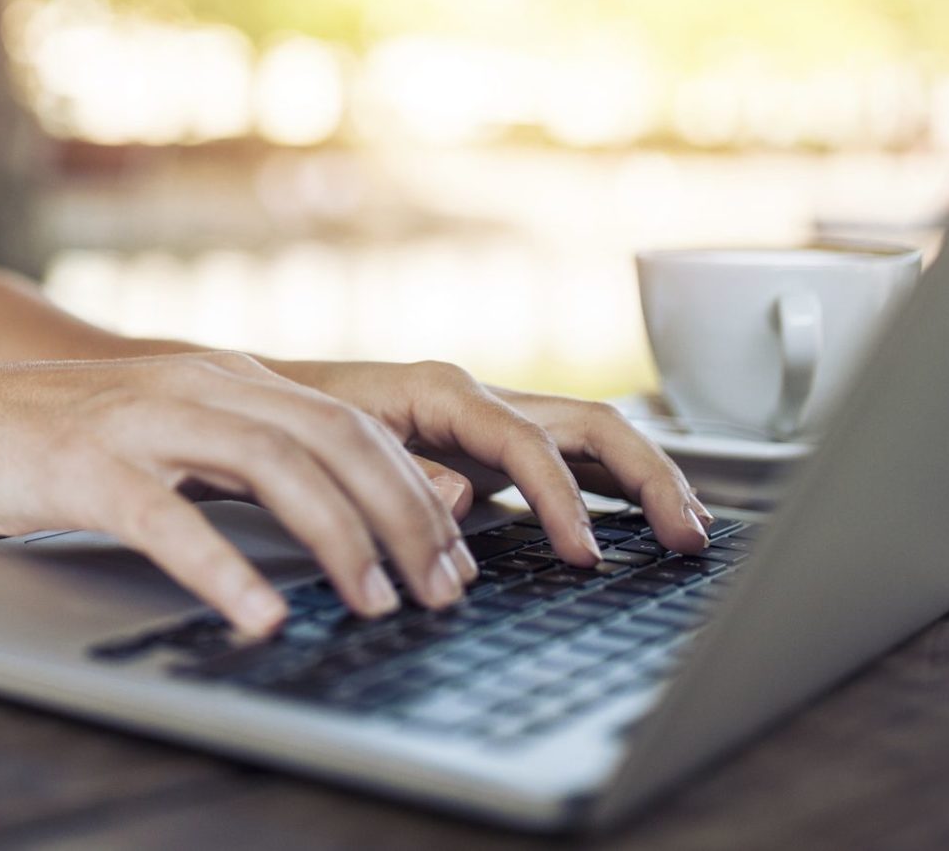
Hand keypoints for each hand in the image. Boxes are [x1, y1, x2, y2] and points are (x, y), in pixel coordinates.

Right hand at [0, 352, 478, 636]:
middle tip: (439, 590)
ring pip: (272, 466)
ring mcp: (145, 421)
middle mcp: (202, 387)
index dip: (415, 492)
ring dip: (338, 537)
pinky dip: (224, 568)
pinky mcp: (90, 467)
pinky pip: (169, 519)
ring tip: (374, 602)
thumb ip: (256, 465)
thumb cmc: (73, 444)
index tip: (453, 559)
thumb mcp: (181, 438)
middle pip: (332, 440)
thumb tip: (352, 519)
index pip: (352, 427)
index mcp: (232, 381)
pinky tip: (259, 614)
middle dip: (402, 516)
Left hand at [283, 360, 712, 563]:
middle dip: (648, 478)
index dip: (563, 500)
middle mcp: (478, 397)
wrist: (259, 396)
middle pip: (591, 424)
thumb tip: (467, 500)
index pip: (528, 442)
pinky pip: (572, 454)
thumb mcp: (336, 447)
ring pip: (594, 435)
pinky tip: (646, 519)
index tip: (585, 557)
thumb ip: (403, 473)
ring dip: (648, 479)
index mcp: (442, 391)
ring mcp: (490, 417)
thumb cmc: (293, 420)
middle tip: (686, 537)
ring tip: (689, 531)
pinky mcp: (491, 442)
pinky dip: (616, 484)